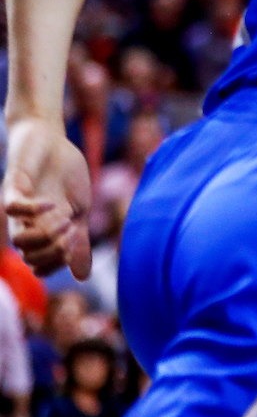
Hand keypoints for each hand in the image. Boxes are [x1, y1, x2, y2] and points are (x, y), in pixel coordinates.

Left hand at [3, 117, 92, 278]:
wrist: (52, 140)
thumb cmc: (65, 175)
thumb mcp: (79, 210)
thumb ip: (79, 241)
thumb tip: (83, 277)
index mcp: (43, 232)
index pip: (40, 264)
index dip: (58, 263)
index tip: (76, 247)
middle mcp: (27, 224)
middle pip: (30, 256)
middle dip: (55, 252)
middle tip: (73, 234)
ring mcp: (20, 207)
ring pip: (18, 240)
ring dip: (45, 237)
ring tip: (66, 221)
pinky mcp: (14, 187)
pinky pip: (13, 208)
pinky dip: (33, 211)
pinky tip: (52, 204)